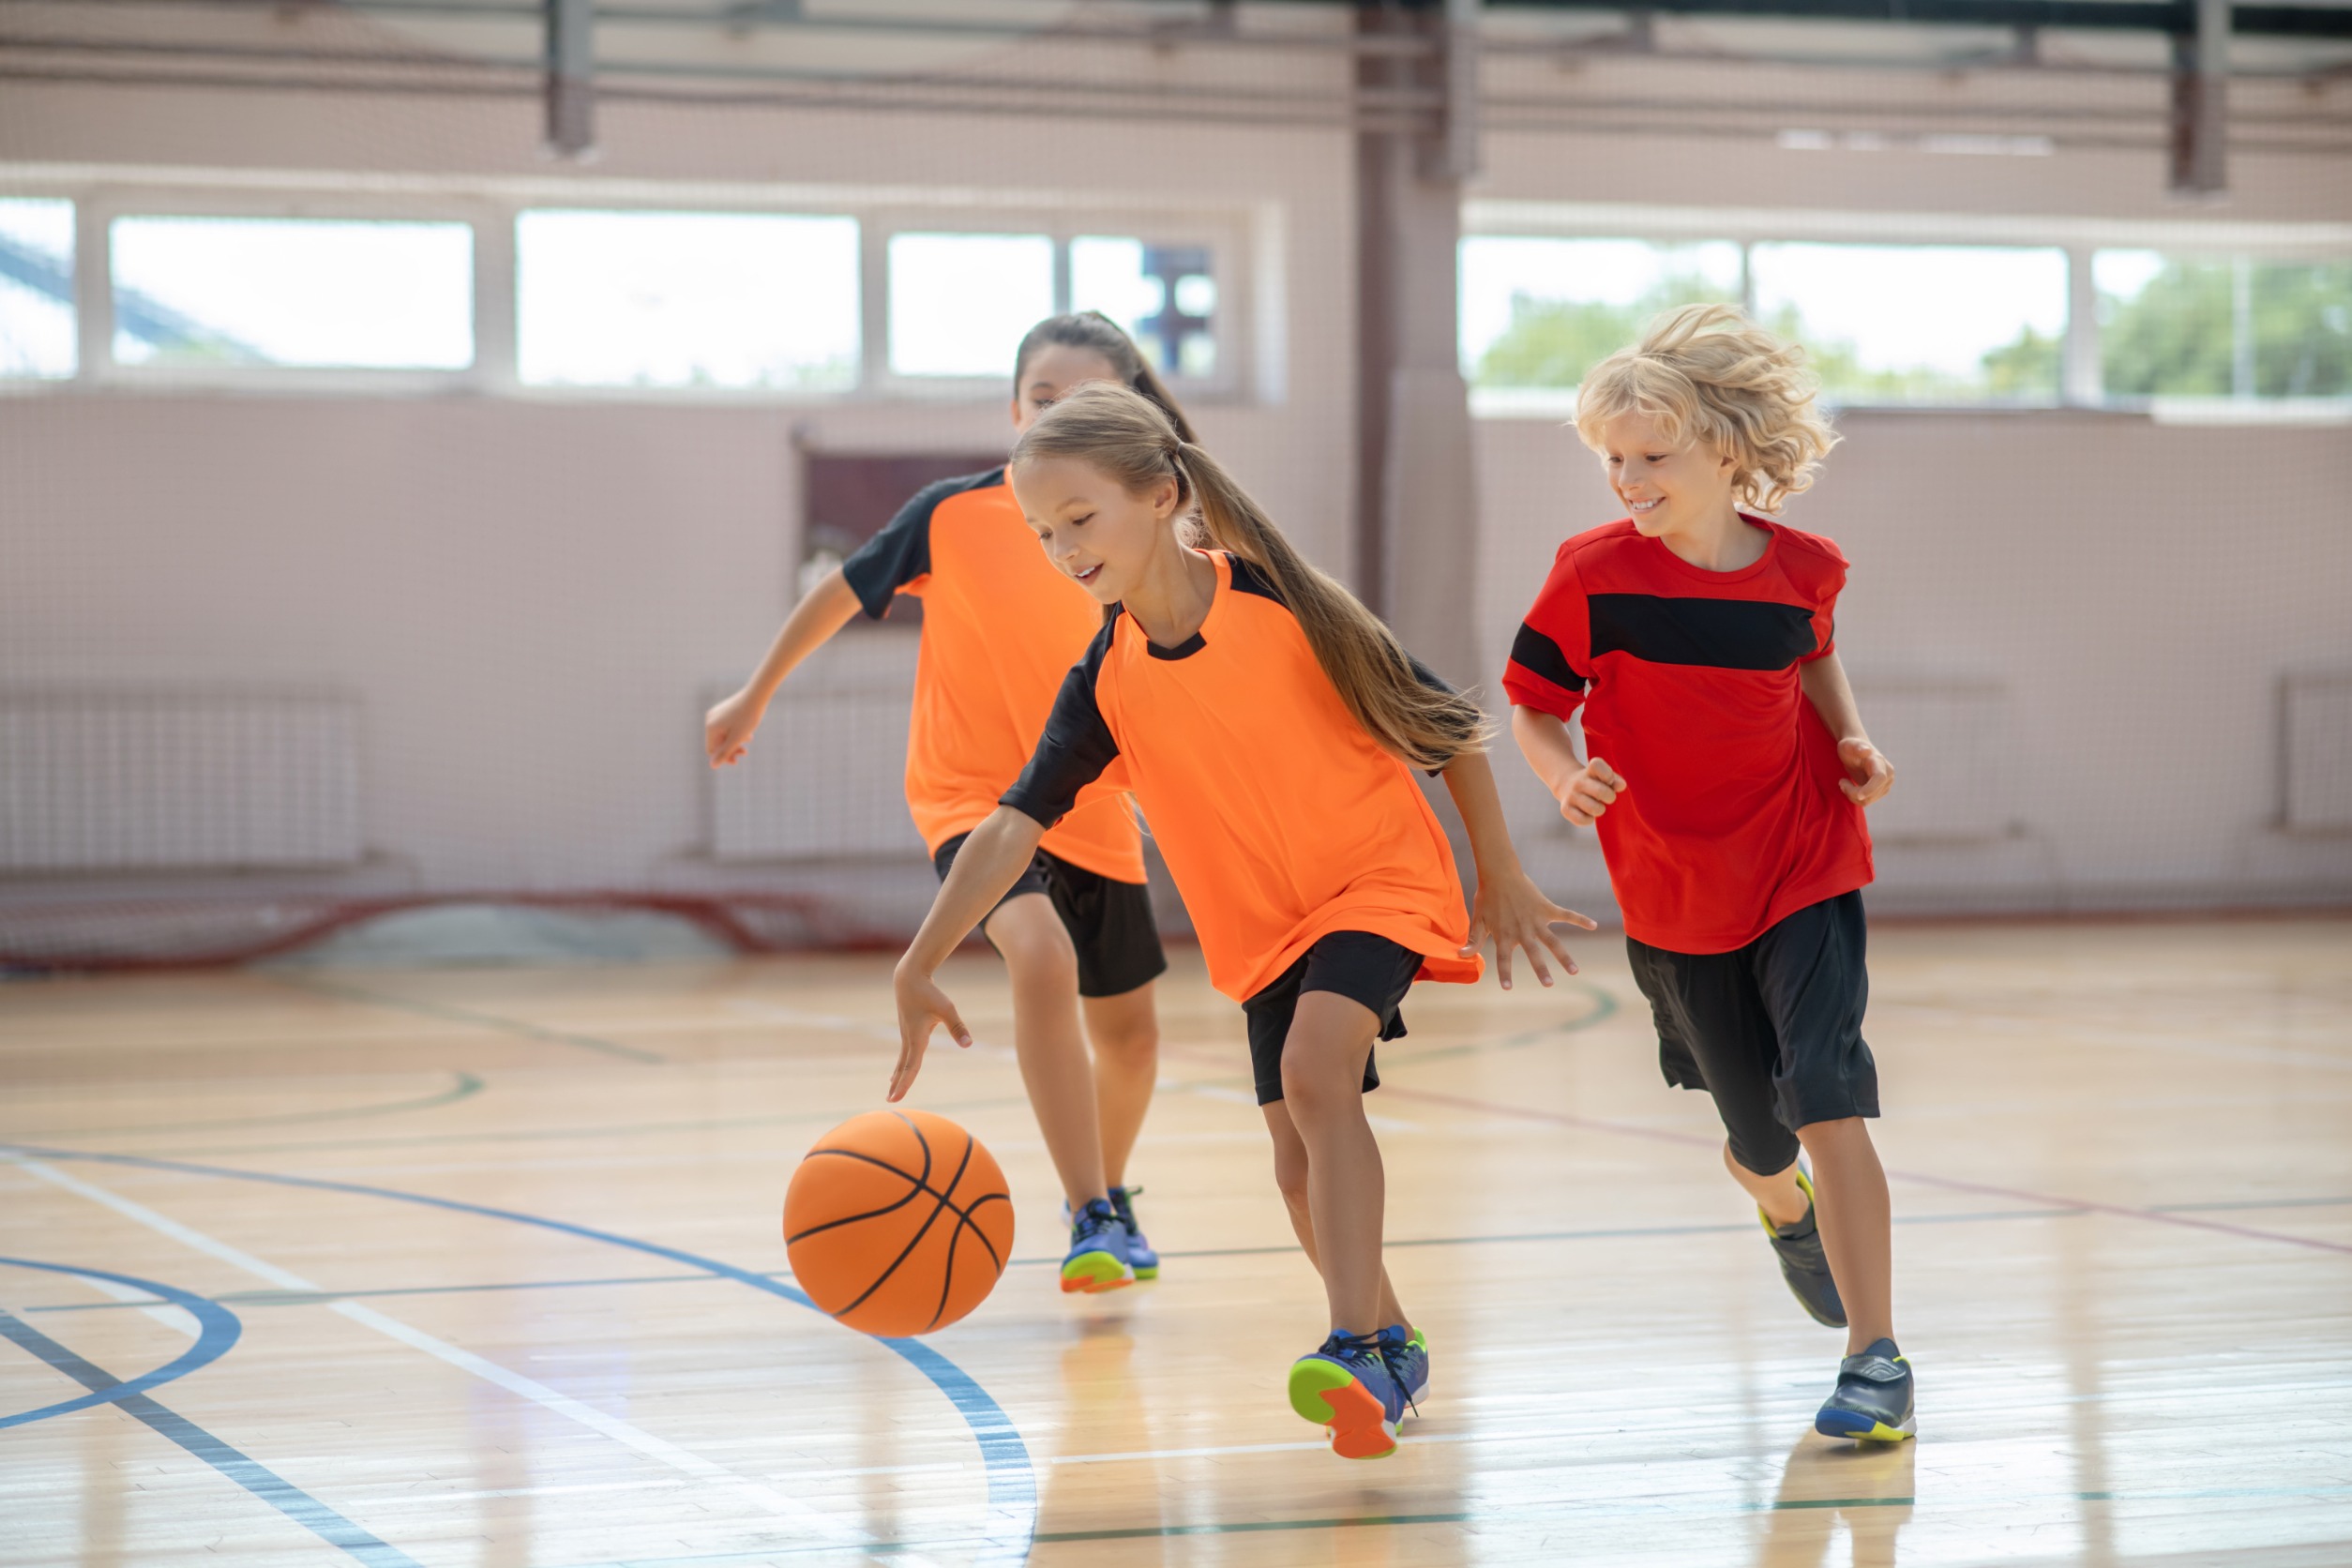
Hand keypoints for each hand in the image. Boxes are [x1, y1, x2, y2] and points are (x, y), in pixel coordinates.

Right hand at [705, 689, 765, 767]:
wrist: (756, 695)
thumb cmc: (748, 717)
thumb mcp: (737, 738)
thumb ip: (725, 752)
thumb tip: (712, 766)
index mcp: (711, 727)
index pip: (712, 750)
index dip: (723, 758)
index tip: (737, 760)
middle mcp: (710, 719)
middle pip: (718, 742)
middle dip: (731, 749)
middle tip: (745, 752)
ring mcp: (717, 714)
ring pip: (724, 734)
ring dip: (735, 741)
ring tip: (749, 740)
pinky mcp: (724, 710)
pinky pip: (727, 726)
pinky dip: (736, 732)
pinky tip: (748, 732)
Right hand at [889, 963, 973, 1101]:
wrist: (909, 979)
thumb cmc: (929, 993)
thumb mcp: (947, 1009)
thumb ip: (957, 1027)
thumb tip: (969, 1045)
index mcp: (917, 1038)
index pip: (911, 1066)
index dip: (905, 1082)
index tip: (897, 1097)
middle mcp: (909, 1039)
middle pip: (904, 1067)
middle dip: (898, 1084)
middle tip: (891, 1101)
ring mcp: (906, 1035)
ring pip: (902, 1061)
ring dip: (897, 1077)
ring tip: (891, 1091)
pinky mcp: (907, 1031)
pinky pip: (903, 1054)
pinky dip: (900, 1066)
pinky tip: (896, 1073)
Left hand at [1463, 865, 1600, 991]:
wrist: (1499, 873)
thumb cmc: (1487, 897)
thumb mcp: (1478, 920)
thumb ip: (1473, 940)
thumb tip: (1460, 956)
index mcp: (1504, 935)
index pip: (1503, 958)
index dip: (1505, 973)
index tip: (1507, 988)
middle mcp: (1522, 930)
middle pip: (1533, 953)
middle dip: (1541, 970)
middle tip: (1549, 984)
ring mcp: (1536, 920)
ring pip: (1553, 941)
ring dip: (1564, 956)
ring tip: (1574, 971)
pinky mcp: (1546, 908)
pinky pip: (1566, 915)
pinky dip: (1580, 920)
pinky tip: (1593, 925)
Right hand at [1557, 756, 1624, 826]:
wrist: (1567, 784)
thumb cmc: (1594, 782)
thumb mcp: (1605, 776)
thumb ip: (1615, 780)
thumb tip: (1621, 785)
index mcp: (1590, 770)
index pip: (1597, 765)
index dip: (1608, 775)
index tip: (1609, 781)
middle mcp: (1578, 781)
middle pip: (1601, 792)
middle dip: (1610, 797)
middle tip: (1607, 797)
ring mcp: (1571, 795)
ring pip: (1594, 809)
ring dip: (1600, 809)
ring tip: (1597, 806)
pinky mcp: (1565, 809)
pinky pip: (1583, 820)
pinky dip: (1589, 819)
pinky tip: (1587, 813)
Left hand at [1837, 737, 1892, 805]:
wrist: (1855, 750)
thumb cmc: (1849, 746)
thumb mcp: (1848, 744)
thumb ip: (1857, 747)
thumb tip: (1867, 750)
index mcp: (1879, 762)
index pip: (1880, 778)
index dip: (1870, 789)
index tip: (1858, 795)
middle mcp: (1887, 774)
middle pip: (1871, 793)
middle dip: (1852, 792)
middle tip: (1841, 782)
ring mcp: (1885, 784)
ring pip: (1868, 800)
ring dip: (1852, 795)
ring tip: (1843, 783)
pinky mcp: (1881, 791)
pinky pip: (1866, 801)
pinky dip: (1855, 798)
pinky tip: (1849, 787)